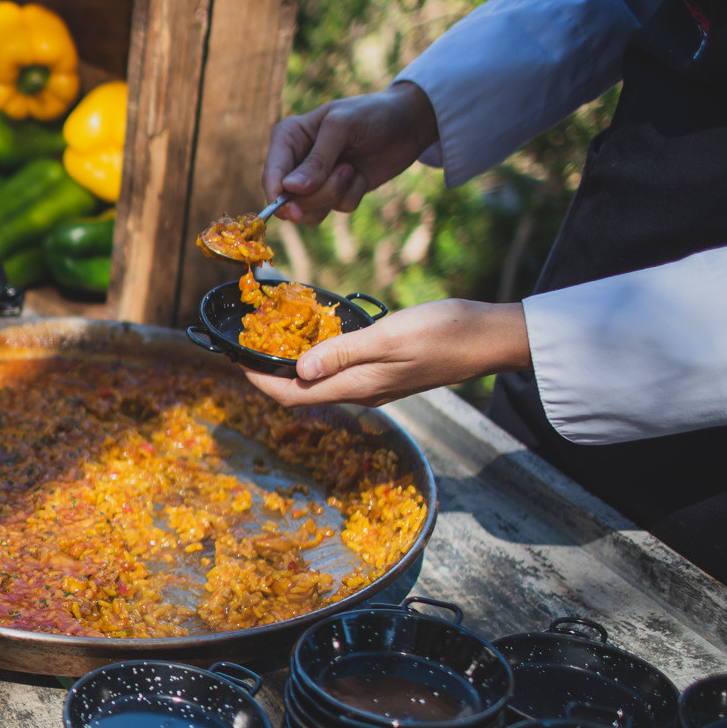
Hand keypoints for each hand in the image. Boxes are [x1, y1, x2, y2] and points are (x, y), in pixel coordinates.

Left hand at [244, 299, 530, 407]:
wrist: (491, 339)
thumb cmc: (445, 332)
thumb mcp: (388, 337)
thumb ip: (342, 353)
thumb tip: (299, 369)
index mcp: (357, 387)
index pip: (293, 395)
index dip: (260, 381)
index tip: (235, 360)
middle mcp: (361, 392)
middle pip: (301, 392)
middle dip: (269, 373)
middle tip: (248, 345)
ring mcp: (375, 385)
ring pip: (320, 382)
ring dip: (293, 364)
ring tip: (273, 338)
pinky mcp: (387, 372)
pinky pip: (340, 371)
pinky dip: (319, 357)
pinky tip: (317, 336)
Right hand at [263, 82, 439, 225]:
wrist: (408, 123)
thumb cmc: (372, 114)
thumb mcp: (342, 127)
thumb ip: (317, 160)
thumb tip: (290, 190)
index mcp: (287, 138)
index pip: (271, 175)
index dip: (278, 197)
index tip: (294, 212)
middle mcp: (295, 161)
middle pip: (289, 200)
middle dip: (319, 193)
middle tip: (345, 171)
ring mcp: (314, 180)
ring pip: (310, 211)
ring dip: (335, 195)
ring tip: (352, 169)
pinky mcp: (335, 192)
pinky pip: (335, 209)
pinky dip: (351, 195)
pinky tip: (360, 174)